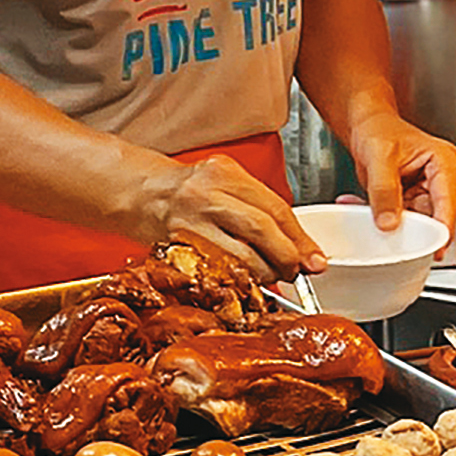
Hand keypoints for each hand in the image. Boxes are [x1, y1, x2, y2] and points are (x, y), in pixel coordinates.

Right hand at [139, 151, 320, 278]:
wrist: (141, 193)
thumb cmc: (190, 191)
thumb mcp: (227, 185)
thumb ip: (262, 211)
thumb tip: (303, 250)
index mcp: (225, 172)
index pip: (275, 208)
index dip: (300, 239)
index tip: (314, 259)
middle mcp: (207, 193)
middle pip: (261, 229)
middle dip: (286, 257)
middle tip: (295, 272)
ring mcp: (189, 221)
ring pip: (239, 256)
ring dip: (263, 274)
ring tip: (270, 278)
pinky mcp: (175, 248)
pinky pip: (214, 271)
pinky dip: (235, 281)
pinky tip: (242, 282)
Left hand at [348, 110, 455, 232]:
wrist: (367, 126)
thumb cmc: (379, 129)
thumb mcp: (379, 157)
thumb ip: (384, 191)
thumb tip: (389, 223)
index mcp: (446, 163)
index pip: (448, 205)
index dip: (441, 231)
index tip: (433, 251)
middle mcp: (443, 180)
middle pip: (434, 218)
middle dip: (409, 227)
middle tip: (385, 226)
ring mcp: (430, 192)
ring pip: (418, 223)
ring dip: (392, 221)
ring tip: (370, 207)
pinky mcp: (415, 201)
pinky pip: (404, 220)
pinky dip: (385, 217)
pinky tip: (368, 207)